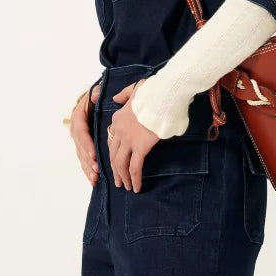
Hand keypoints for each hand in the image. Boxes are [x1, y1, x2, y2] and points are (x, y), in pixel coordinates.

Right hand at [69, 85, 101, 185]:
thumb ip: (96, 94)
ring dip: (87, 168)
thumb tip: (95, 97)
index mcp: (78, 118)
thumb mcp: (95, 92)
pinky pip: (84, 159)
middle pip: (80, 148)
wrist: (92, 99)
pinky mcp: (84, 147)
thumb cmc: (95, 97)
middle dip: (87, 160)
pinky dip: (88, 169)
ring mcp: (79, 140)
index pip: (81, 132)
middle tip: (96, 169)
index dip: (86, 144)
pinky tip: (94, 180)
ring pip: (82, 156)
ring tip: (95, 178)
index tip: (93, 154)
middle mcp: (76, 131)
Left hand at [108, 78, 160, 193]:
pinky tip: (137, 187)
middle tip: (118, 181)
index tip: (116, 162)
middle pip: (113, 154)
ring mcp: (128, 140)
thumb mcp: (135, 88)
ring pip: (120, 164)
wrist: (163, 95)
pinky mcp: (140, 147)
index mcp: (117, 118)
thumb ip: (124, 94)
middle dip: (115, 170)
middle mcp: (119, 130)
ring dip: (122, 177)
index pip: (111, 140)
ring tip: (126, 187)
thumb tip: (115, 98)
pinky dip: (134, 179)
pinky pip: (134, 167)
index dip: (113, 153)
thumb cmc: (154, 91)